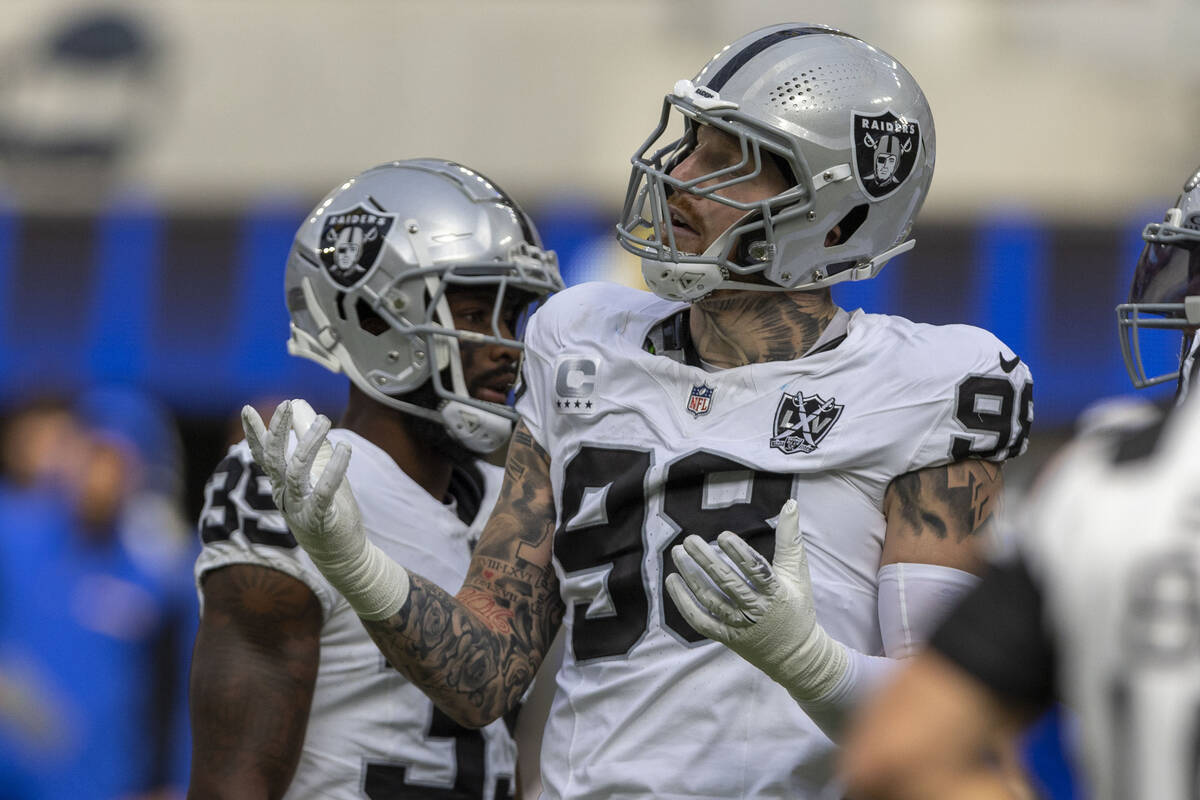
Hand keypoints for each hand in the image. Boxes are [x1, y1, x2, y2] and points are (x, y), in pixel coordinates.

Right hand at [241, 399, 408, 619]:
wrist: (342, 555)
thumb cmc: (329, 509)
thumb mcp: (319, 470)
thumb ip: (309, 440)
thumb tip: (300, 404)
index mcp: (281, 485)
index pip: (263, 455)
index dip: (254, 433)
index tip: (247, 409)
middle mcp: (285, 495)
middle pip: (273, 459)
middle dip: (277, 430)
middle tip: (286, 405)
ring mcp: (300, 508)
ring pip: (296, 471)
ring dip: (309, 443)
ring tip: (324, 421)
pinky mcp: (320, 518)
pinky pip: (324, 490)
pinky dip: (334, 468)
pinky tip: (344, 448)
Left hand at [664, 498, 847, 702]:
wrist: (796, 656)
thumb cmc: (797, 607)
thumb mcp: (797, 573)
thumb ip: (790, 538)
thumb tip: (790, 503)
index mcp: (776, 592)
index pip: (756, 571)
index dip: (740, 553)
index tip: (724, 535)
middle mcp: (757, 610)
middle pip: (728, 584)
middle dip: (707, 560)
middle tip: (690, 540)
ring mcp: (740, 626)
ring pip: (711, 601)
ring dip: (692, 577)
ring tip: (678, 554)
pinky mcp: (726, 638)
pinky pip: (700, 621)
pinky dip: (684, 603)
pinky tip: (672, 581)